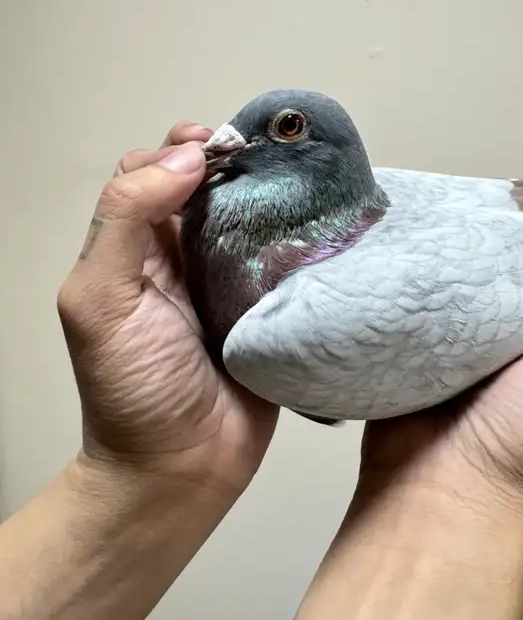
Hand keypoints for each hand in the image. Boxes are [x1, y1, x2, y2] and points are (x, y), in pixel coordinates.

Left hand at [57, 121, 278, 498]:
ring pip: (254, 216)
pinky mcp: (274, 310)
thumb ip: (125, 221)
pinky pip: (291, 262)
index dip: (179, 150)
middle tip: (269, 156)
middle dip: (236, 161)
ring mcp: (231, 282)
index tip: (216, 148)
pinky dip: (305, 240)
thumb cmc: (130, 391)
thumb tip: (184, 159)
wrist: (180, 471)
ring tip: (304, 181)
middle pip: (209, 186)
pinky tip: (325, 224)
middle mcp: (182, 256)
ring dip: (275, 195)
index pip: (150, 172)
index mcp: (134, 247)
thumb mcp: (100, 299)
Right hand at [291, 220, 522, 619]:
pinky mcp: (425, 334)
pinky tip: (417, 246)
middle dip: (514, 228)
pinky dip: (422, 267)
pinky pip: (426, 284)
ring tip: (448, 220)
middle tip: (491, 205)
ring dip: (461, 245)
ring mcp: (476, 331)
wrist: (444, 491)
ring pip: (475, 262)